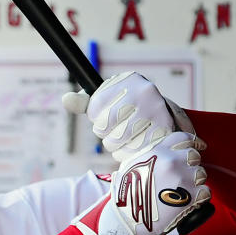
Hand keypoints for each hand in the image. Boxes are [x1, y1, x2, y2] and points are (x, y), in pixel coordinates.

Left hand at [62, 71, 196, 161]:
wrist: (169, 125)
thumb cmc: (132, 113)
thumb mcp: (110, 102)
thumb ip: (86, 102)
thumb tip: (66, 99)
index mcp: (129, 80)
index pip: (94, 106)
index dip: (97, 117)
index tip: (108, 116)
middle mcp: (144, 92)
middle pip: (103, 126)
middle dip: (106, 133)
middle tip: (119, 130)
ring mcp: (156, 112)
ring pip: (115, 140)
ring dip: (115, 146)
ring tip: (126, 138)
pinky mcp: (163, 133)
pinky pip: (130, 152)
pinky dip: (126, 154)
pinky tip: (134, 147)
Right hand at [73, 131, 210, 234]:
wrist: (126, 220)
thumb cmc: (126, 196)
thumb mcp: (132, 166)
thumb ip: (150, 156)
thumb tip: (163, 154)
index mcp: (157, 152)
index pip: (183, 138)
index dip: (195, 142)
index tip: (200, 146)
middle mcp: (171, 162)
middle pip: (194, 156)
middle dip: (191, 166)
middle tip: (183, 178)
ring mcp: (182, 178)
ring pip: (201, 174)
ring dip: (195, 183)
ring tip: (181, 193)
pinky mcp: (190, 197)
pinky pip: (206, 192)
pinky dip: (200, 198)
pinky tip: (188, 202)